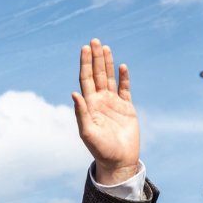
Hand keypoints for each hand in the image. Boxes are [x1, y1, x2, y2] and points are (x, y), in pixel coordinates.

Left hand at [72, 39, 139, 185]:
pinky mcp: (127, 108)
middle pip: (97, 74)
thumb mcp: (87, 132)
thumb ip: (81, 113)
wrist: (118, 161)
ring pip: (109, 78)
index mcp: (89, 105)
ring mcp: (113, 103)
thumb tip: (74, 93)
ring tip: (106, 47)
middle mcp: (100, 101)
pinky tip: (122, 66)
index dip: (85, 64)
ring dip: (107, 63)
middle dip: (95, 58)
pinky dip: (124, 78)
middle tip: (95, 40)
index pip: (86, 79)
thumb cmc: (100, 150)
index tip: (85, 48)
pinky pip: (125, 89)